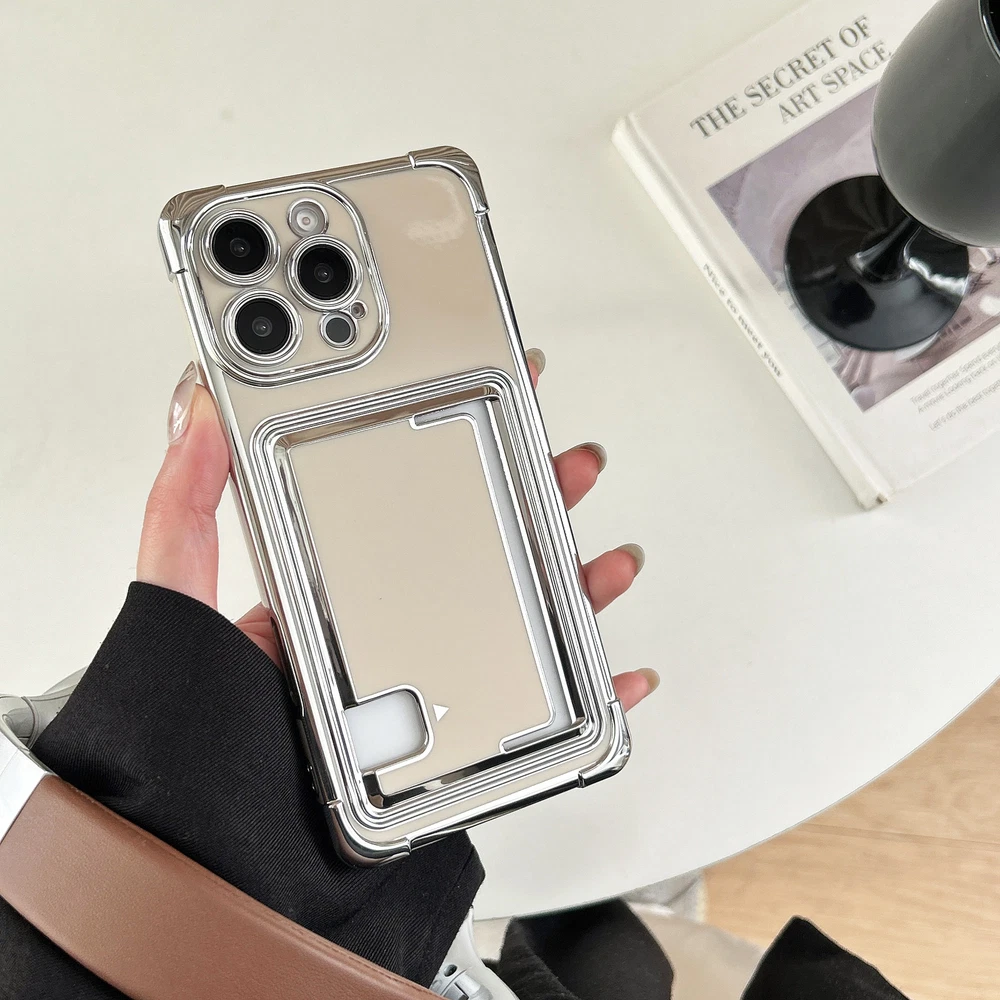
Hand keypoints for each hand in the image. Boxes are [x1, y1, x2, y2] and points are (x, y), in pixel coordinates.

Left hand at [138, 353, 658, 710]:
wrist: (219, 845)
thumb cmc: (196, 730)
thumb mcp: (180, 594)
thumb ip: (184, 502)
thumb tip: (199, 407)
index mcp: (337, 589)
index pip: (411, 504)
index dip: (465, 449)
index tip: (496, 403)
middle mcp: (389, 632)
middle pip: (486, 553)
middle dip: (539, 501)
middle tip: (568, 462)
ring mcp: (429, 687)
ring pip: (524, 624)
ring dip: (579, 586)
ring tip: (606, 559)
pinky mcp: (457, 745)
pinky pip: (542, 719)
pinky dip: (590, 696)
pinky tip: (618, 671)